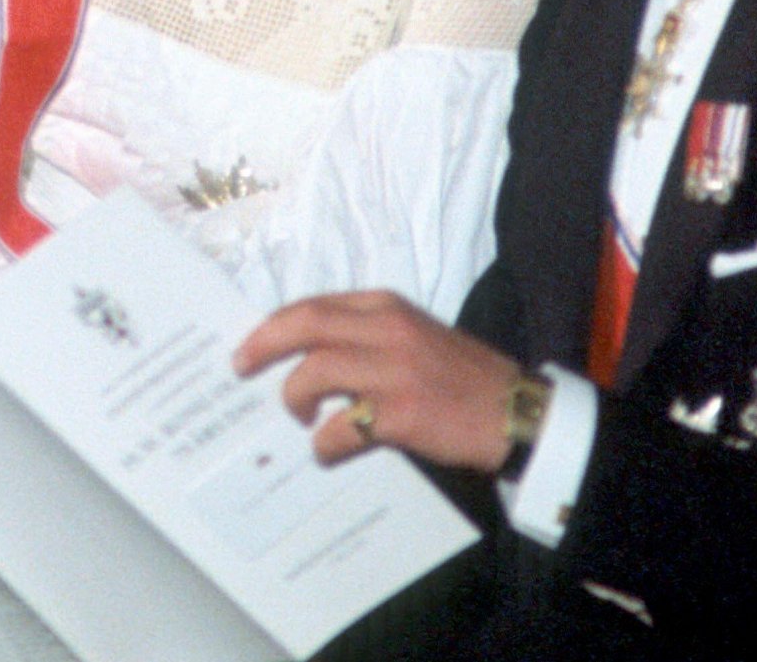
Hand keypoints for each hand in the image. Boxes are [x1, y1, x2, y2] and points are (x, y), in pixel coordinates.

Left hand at [234, 290, 521, 470]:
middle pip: (306, 325)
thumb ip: (367, 335)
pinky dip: (325, 443)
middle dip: (264, 345)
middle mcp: (388, 329)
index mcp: (387, 306)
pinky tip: (330, 451)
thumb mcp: (413, 335)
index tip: (250, 344)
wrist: (515, 411)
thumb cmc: (461, 375)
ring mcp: (395, 369)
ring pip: (314, 373)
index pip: (315, 304)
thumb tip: (308, 355)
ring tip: (301, 417)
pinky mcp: (403, 413)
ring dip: (295, 399)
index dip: (275, 324)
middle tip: (241, 367)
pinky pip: (342, 427)